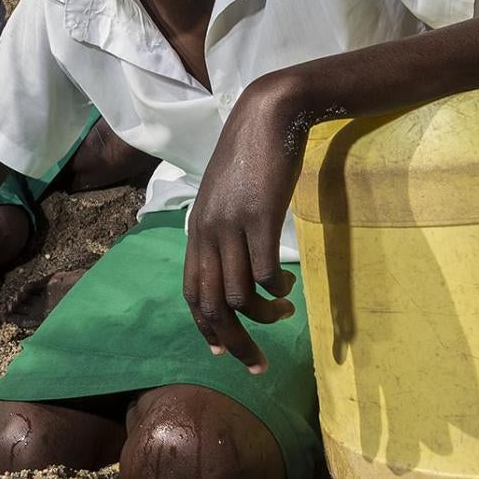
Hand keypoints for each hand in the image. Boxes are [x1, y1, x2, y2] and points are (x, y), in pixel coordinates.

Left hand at [183, 74, 305, 372]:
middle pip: (210, 306)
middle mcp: (207, 232)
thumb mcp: (225, 196)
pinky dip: (275, 288)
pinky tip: (288, 284)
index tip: (225, 351)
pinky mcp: (260, 217)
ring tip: (282, 311)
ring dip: (263, 314)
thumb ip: (222, 228)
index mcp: (196, 229)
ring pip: (237, 295)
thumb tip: (231, 264)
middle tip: (259, 363)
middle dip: (235, 342)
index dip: (205, 327)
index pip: (190, 292)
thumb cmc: (249, 155)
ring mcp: (232, 225)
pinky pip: (263, 271)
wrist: (267, 115)